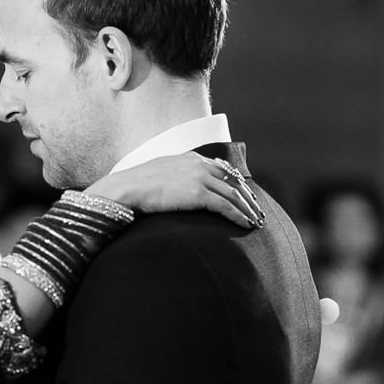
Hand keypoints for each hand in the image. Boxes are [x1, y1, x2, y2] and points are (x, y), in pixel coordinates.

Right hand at [88, 152, 264, 227]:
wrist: (127, 188)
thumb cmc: (136, 186)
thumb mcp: (159, 173)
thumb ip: (175, 176)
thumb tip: (176, 188)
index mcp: (191, 158)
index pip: (222, 169)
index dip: (237, 183)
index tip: (245, 196)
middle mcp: (199, 164)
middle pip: (233, 180)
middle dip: (248, 197)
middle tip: (257, 211)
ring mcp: (199, 177)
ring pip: (234, 193)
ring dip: (248, 209)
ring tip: (256, 221)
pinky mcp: (197, 193)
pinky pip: (225, 205)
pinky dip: (239, 215)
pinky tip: (246, 224)